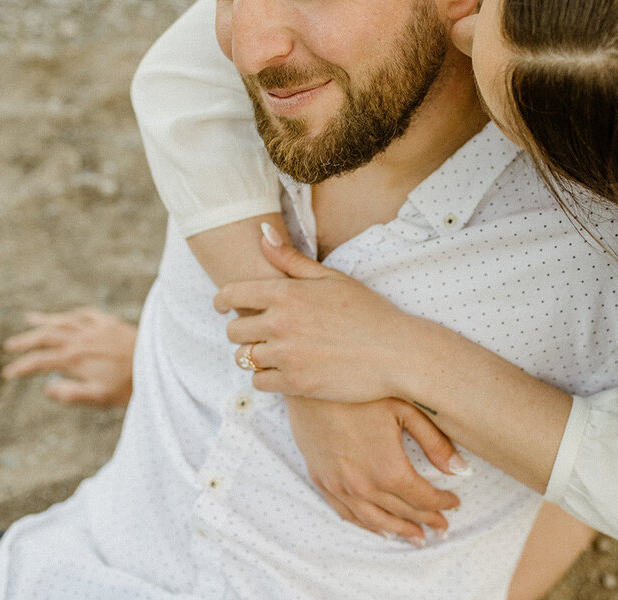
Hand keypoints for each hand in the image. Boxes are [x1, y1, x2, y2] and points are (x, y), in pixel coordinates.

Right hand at [1, 307, 136, 406]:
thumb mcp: (100, 398)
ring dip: (44, 321)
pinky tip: (67, 315)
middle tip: (10, 346)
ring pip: (64, 320)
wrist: (160, 364)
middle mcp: (83, 339)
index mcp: (76, 359)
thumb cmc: (131, 386)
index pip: (41, 361)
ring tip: (29, 319)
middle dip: (26, 341)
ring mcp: (97, 328)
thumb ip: (71, 394)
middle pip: (47, 336)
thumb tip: (48, 389)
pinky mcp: (111, 323)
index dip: (22, 367)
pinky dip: (72, 314)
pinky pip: (86, 314)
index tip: (9, 373)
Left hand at [216, 229, 432, 402]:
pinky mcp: (295, 384)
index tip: (222, 306)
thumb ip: (291, 259)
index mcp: (286, 293)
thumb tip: (262, 234)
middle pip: (233, 331)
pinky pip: (260, 382)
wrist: (396, 353)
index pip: (231, 294)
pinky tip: (285, 370)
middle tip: (259, 333)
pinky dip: (268, 377)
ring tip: (275, 352)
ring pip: (244, 358)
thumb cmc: (368, 312)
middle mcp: (280, 323)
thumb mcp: (331, 278)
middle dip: (242, 331)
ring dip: (255, 356)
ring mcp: (287, 355)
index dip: (222, 301)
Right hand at [287, 396, 467, 543]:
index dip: (442, 503)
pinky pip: (347, 513)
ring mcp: (339, 486)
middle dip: (426, 520)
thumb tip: (462, 471)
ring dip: (399, 530)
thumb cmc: (361, 390)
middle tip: (442, 527)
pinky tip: (379, 529)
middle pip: (402, 512)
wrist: (311, 379)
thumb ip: (435, 443)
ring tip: (417, 538)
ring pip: (375, 520)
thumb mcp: (406, 408)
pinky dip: (367, 525)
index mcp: (388, 469)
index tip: (454, 503)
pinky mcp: (321, 479)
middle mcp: (363, 485)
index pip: (423, 497)